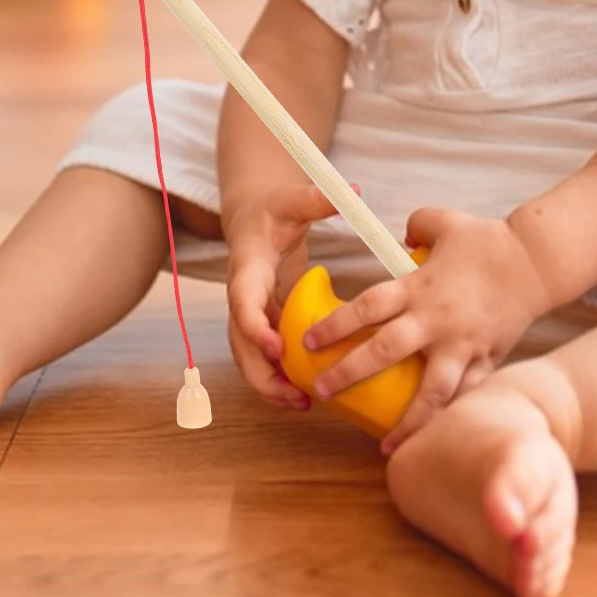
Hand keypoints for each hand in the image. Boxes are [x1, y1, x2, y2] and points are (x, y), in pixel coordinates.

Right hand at [224, 180, 362, 413]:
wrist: (254, 219)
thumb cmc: (274, 209)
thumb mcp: (293, 199)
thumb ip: (319, 198)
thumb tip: (355, 192)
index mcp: (247, 268)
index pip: (242, 302)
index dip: (255, 327)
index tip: (277, 347)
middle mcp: (242, 296)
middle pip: (240, 343)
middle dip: (261, 373)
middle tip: (293, 395)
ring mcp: (251, 313)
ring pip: (249, 357)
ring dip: (269, 383)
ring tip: (301, 404)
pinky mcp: (264, 322)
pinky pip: (264, 356)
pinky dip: (279, 377)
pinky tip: (305, 394)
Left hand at [300, 205, 547, 454]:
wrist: (536, 262)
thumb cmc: (488, 240)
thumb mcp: (444, 222)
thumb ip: (417, 225)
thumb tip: (402, 236)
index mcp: (419, 287)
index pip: (367, 307)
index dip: (335, 325)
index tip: (308, 343)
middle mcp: (435, 320)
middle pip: (385, 350)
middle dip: (349, 374)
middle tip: (321, 392)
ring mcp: (462, 345)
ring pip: (430, 391)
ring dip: (407, 422)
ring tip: (387, 449)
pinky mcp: (486, 360)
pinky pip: (466, 396)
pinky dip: (450, 419)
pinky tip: (436, 441)